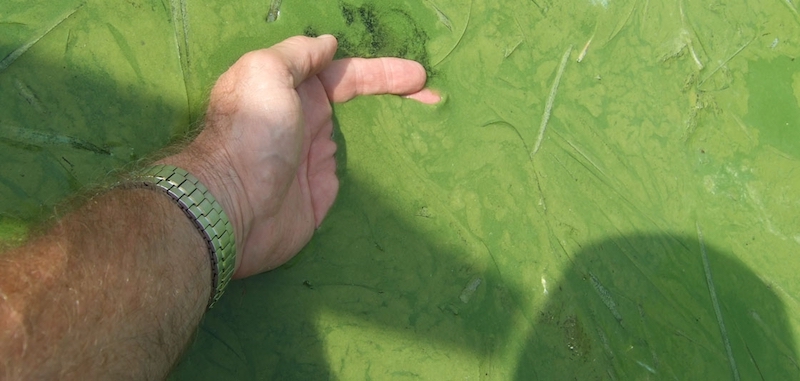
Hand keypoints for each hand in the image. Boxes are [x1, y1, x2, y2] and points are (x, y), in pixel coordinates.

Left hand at [164, 35, 438, 277]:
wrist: (233, 207)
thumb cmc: (252, 133)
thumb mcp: (265, 73)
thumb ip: (298, 54)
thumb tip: (327, 44)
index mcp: (294, 90)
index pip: (347, 74)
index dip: (383, 72)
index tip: (419, 77)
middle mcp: (306, 121)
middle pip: (359, 103)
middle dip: (396, 98)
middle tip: (435, 99)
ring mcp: (315, 159)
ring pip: (360, 137)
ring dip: (390, 131)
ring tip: (428, 129)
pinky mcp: (321, 194)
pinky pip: (356, 174)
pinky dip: (379, 169)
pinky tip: (403, 166)